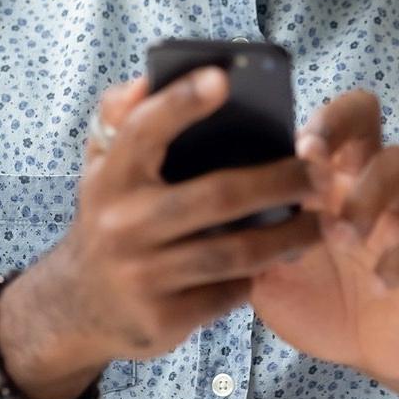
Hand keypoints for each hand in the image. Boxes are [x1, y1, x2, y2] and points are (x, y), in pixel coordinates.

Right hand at [0, 68, 318, 398]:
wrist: (77, 307)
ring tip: (321, 221)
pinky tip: (282, 258)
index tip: (223, 78)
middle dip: (279, 182)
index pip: (144, 129)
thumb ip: (120, 116)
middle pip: (218, 196)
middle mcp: (123, 225)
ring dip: (287, 236)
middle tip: (320, 172)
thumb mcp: (102, 162)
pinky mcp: (164, 320)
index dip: (181, 102)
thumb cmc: (111, 212)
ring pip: (234, 252)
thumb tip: (146, 81)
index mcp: (111, 176)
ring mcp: (142, 276)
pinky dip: (260, 274)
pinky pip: (229, 292)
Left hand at [249, 89, 398, 389]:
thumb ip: (245, 237)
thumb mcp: (267, 268)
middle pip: (367, 115)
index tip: (300, 144)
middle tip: (322, 164)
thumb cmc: (314, 294)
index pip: (327, 117)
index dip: (319, 119)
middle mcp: (362, 179)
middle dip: (345, 128)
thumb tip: (197, 211)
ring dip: (369, 192)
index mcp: (323, 176)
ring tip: (343, 233)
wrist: (371, 350)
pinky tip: (379, 280)